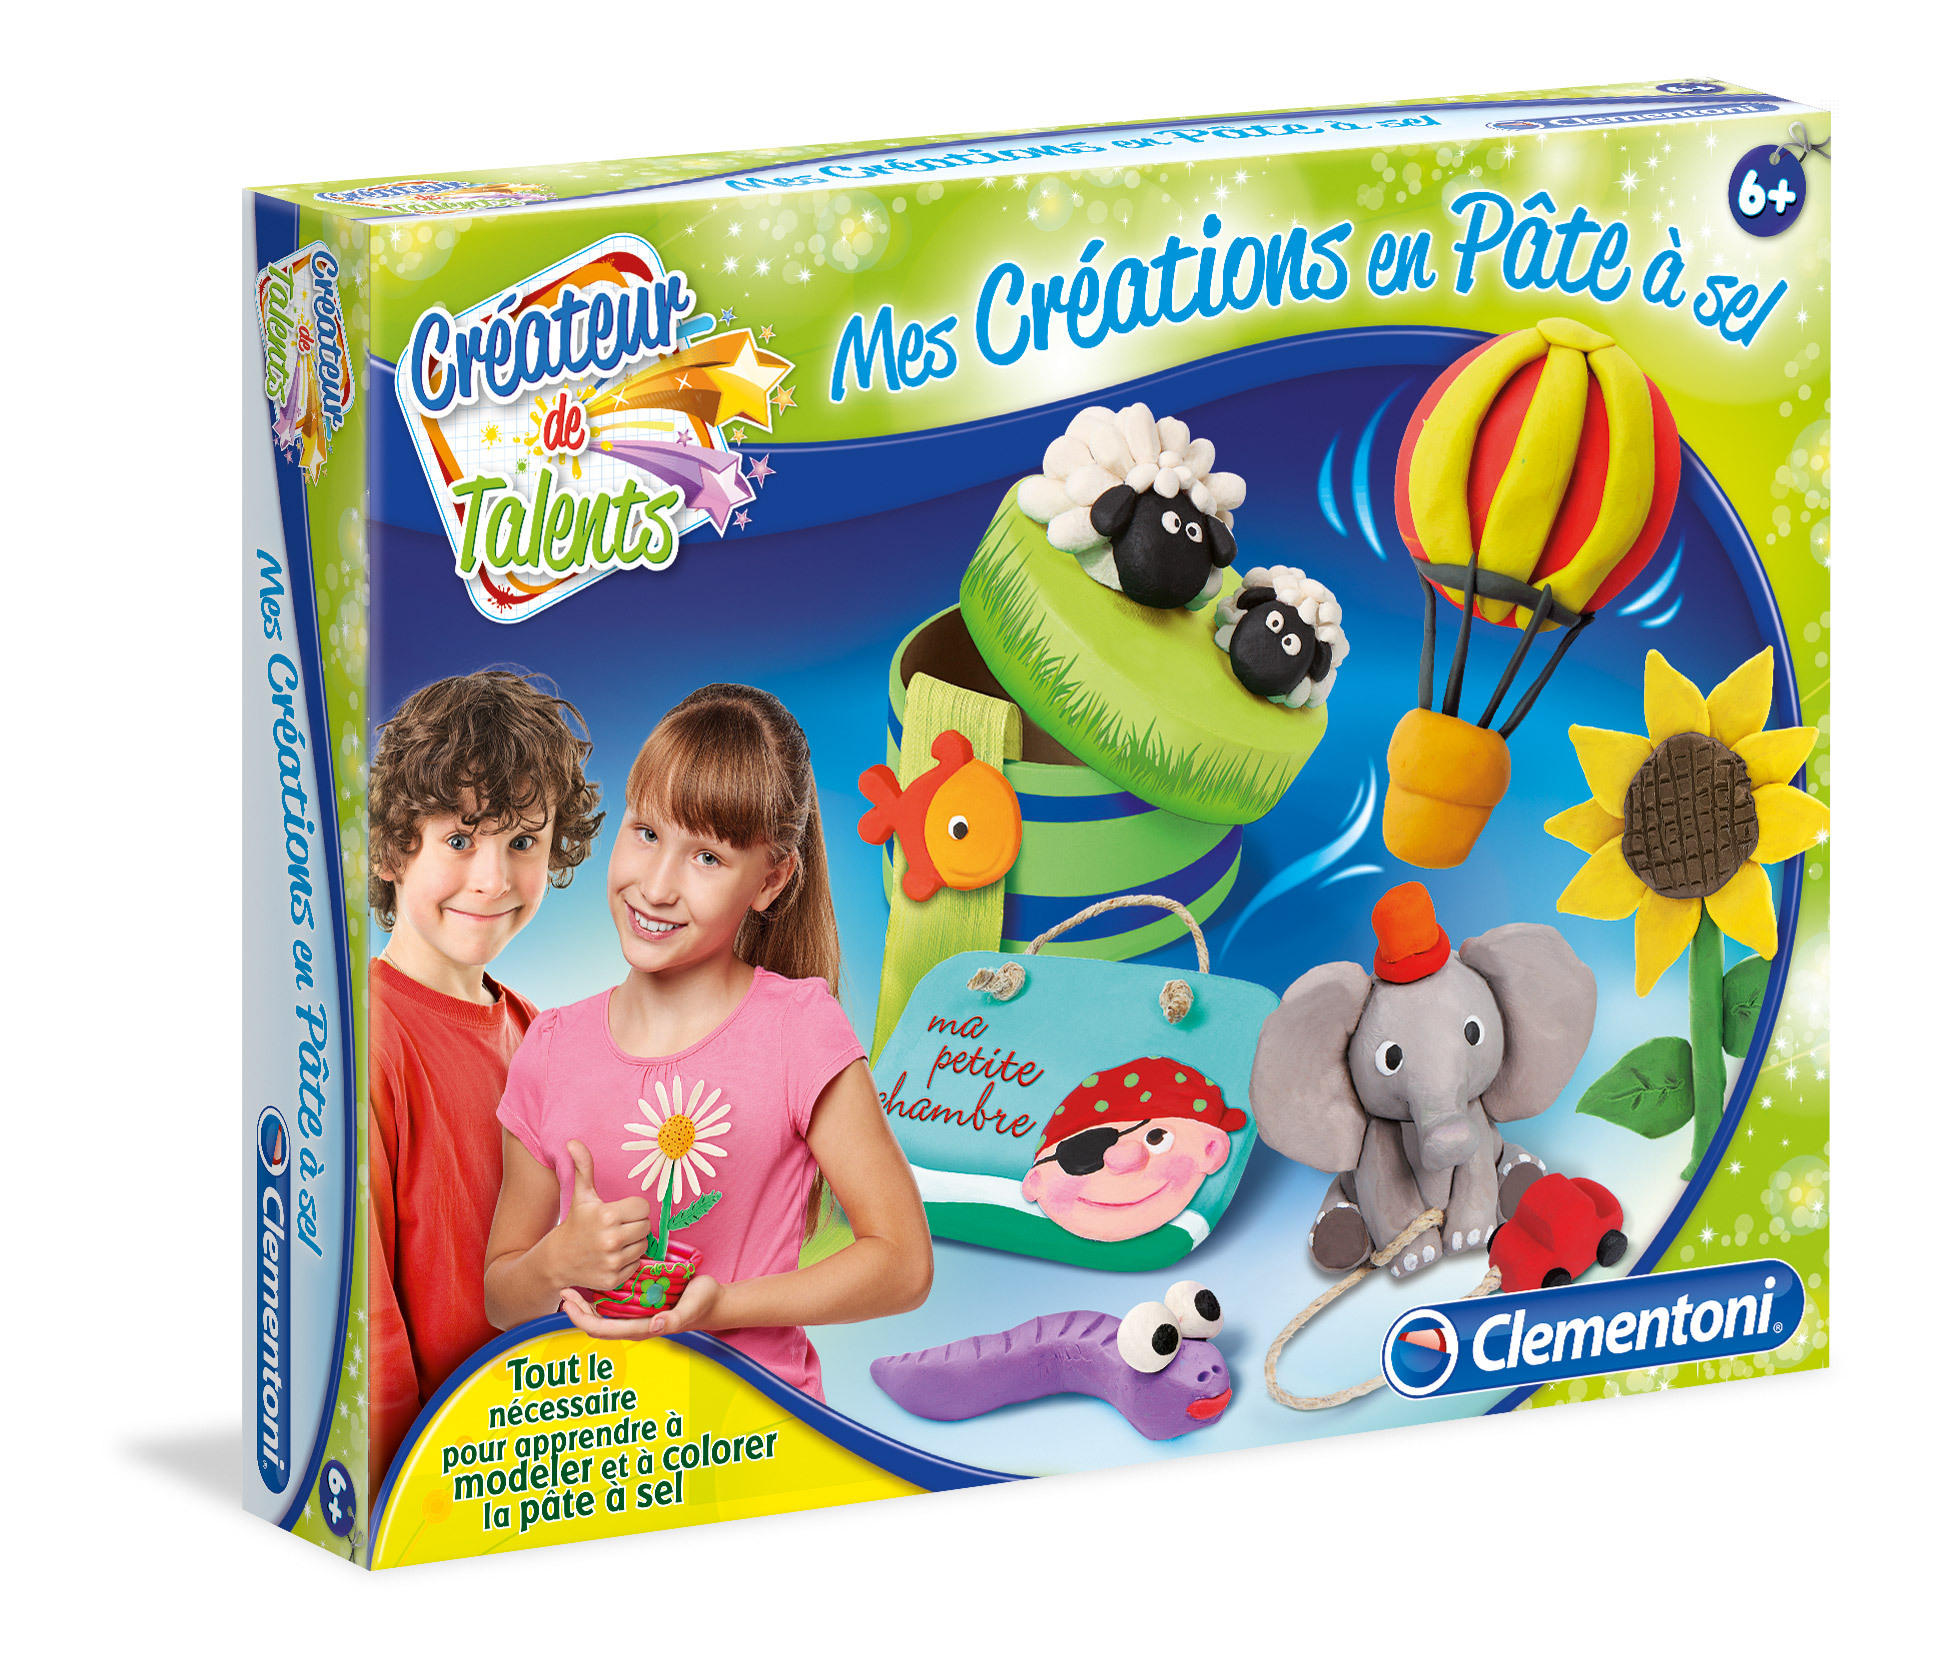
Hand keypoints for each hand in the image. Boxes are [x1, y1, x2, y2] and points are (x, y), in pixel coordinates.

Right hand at [544, 1141, 653, 1291]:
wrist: (558, 1260)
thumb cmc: (575, 1223)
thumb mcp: (581, 1195)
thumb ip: (583, 1167)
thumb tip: (573, 1142)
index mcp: (606, 1215)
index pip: (643, 1208)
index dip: (634, 1208)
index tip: (620, 1211)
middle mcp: (611, 1240)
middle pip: (646, 1227)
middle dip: (635, 1225)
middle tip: (618, 1226)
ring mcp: (612, 1262)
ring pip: (644, 1246)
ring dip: (634, 1243)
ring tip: (616, 1240)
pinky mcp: (614, 1280)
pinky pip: (637, 1265)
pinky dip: (628, 1261)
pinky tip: (613, 1256)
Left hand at [559, 1276, 724, 1341]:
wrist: (715, 1300)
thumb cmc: (703, 1303)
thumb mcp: (691, 1308)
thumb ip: (674, 1319)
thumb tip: (654, 1325)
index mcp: (641, 1328)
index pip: (602, 1329)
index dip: (581, 1318)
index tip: (568, 1301)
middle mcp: (634, 1323)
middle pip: (596, 1322)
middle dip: (577, 1309)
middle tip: (564, 1289)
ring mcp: (637, 1314)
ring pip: (603, 1312)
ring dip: (586, 1301)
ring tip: (573, 1283)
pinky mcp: (641, 1303)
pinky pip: (616, 1302)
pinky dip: (601, 1293)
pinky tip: (596, 1277)